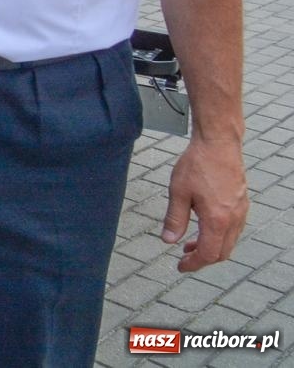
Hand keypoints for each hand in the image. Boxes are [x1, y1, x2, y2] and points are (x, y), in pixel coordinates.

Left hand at [162, 137, 248, 271]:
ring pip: (230, 241)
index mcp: (218, 220)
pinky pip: (234, 229)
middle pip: (222, 252)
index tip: (181, 266)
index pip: (209, 254)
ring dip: (212, 247)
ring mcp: (241, 211)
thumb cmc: (197, 165)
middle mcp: (234, 219)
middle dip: (203, 259)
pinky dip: (219, 235)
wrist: (218, 144)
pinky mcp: (242, 203)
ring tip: (190, 243)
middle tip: (184, 257)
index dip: (194, 264)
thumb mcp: (178, 192)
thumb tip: (168, 241)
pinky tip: (204, 227)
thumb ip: (174, 219)